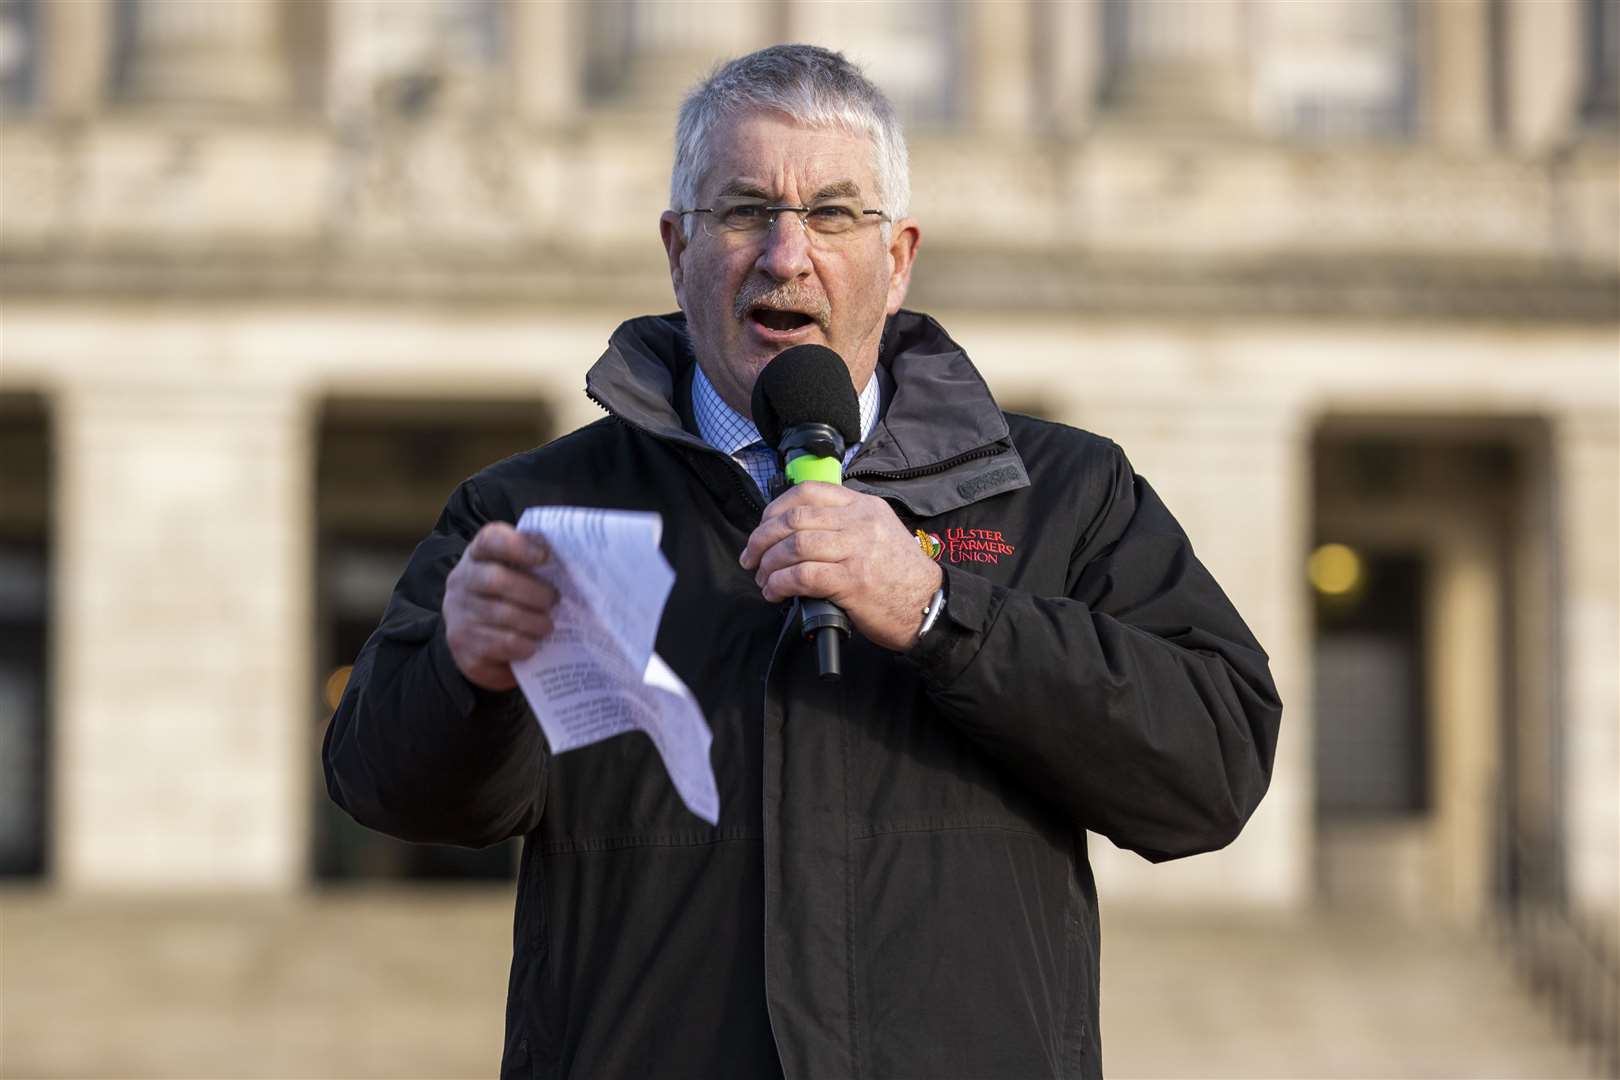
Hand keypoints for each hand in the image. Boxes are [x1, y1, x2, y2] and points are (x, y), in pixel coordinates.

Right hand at [444, 523, 557, 690]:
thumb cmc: (506, 598)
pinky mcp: (463, 647)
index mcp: (478, 555)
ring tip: (547, 626)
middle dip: (533, 592)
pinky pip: (502, 644)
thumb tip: (575, 560)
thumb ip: (534, 564)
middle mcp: (462, 581)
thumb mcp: (514, 575)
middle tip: (554, 600)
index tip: (545, 556)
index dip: (517, 546)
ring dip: (534, 622)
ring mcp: (459, 615)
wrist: (474, 639)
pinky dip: (525, 645)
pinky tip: (532, 645)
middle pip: (496, 580)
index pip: (490, 540)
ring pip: (502, 615)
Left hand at [740, 483, 942, 651]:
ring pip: (794, 546)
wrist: (928, 604)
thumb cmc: (900, 574)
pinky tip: (775, 591)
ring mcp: (856, 550)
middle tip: (752, 557)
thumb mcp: (879, 531)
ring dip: (769, 564)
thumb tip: (796, 533)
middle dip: (762, 539)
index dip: (775, 509)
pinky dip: (780, 583)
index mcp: (863, 506)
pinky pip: (802, 575)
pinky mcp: (852, 581)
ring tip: (764, 578)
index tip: (763, 528)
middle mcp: (859, 522)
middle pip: (794, 519)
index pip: (808, 492)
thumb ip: (844, 524)